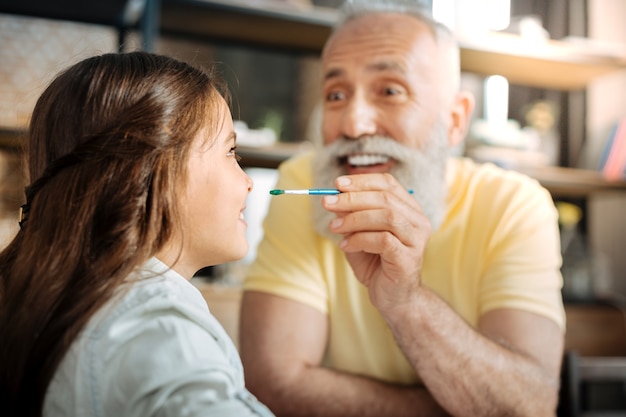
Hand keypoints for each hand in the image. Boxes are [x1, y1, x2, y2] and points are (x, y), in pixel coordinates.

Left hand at [322, 173, 430, 312]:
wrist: (393, 298)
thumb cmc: (377, 264)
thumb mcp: (359, 235)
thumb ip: (350, 217)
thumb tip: (333, 199)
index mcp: (409, 209)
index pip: (387, 184)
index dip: (362, 181)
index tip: (337, 184)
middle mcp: (418, 221)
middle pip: (385, 198)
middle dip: (352, 198)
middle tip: (328, 203)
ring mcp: (416, 240)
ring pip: (386, 216)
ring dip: (354, 218)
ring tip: (334, 227)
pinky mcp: (409, 258)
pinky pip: (383, 240)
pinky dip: (359, 239)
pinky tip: (346, 246)